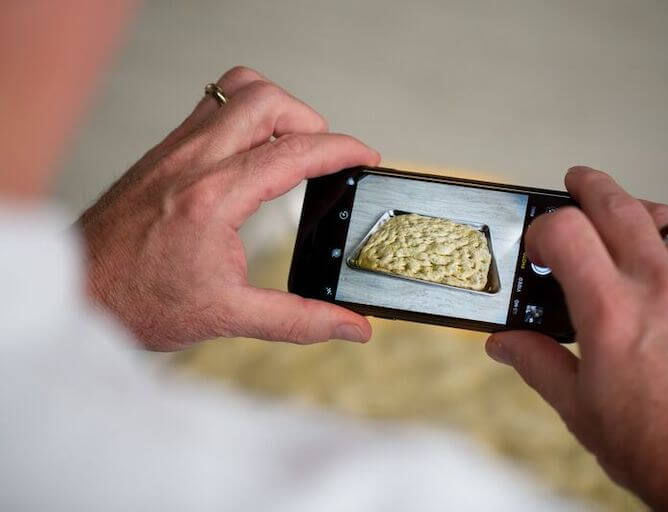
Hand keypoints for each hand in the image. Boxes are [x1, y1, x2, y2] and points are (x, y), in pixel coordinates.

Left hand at [80, 66, 378, 350]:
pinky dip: (245, 113)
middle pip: (266, 100)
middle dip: (310, 120)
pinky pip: (213, 105)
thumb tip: (352, 327)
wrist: (80, 291)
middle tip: (324, 156)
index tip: (367, 157)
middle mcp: (193, 161)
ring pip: (237, 90)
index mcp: (213, 199)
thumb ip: (300, 320)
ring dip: (276, 108)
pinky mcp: (164, 150)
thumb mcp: (229, 317)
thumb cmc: (140, 302)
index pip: (293, 151)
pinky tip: (253, 150)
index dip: (342, 149)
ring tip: (291, 145)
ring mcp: (175, 149)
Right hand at [486, 167, 667, 509]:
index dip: (543, 228)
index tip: (537, 246)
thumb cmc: (659, 450)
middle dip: (589, 186)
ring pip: (665, 219)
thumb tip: (504, 343)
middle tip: (574, 181)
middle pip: (619, 205)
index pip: (568, 230)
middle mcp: (659, 291)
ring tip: (617, 214)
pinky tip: (657, 265)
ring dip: (633, 208)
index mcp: (612, 315)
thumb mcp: (579, 410)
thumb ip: (536, 363)